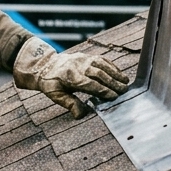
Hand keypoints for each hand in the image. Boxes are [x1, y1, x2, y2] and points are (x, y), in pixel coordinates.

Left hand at [12, 38, 129, 117]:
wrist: (44, 65)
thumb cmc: (50, 82)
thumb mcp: (55, 95)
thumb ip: (69, 103)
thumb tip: (81, 115)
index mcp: (69, 76)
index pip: (89, 84)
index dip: (103, 90)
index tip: (114, 97)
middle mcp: (77, 66)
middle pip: (98, 74)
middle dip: (112, 82)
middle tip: (124, 91)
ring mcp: (82, 59)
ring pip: (101, 65)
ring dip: (114, 73)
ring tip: (125, 82)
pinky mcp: (85, 56)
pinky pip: (101, 59)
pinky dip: (111, 66)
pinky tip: (119, 73)